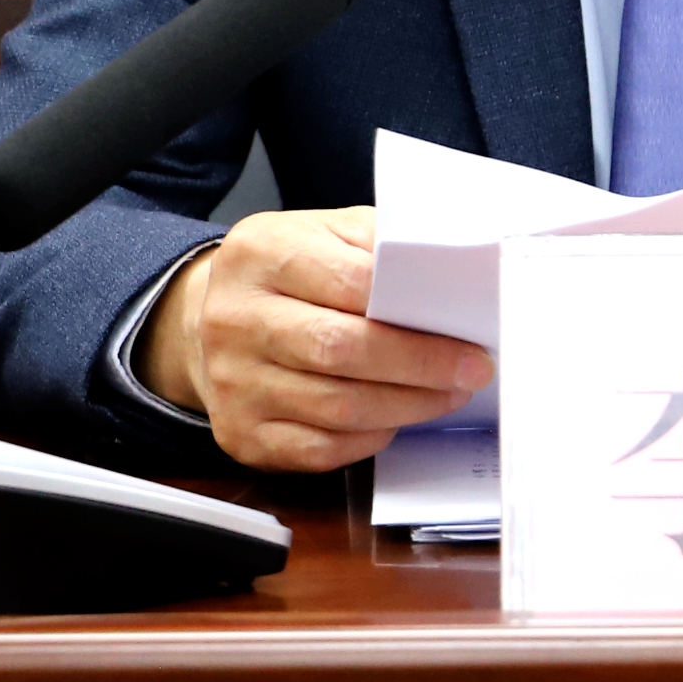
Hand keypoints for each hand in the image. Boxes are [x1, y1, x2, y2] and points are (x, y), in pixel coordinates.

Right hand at [138, 206, 492, 472]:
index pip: (349, 282)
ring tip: (447, 394)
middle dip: (419, 364)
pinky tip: (395, 419)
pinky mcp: (241, 434)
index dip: (414, 311)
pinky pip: (320, 448)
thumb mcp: (323, 232)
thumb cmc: (287, 273)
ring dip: (407, 406)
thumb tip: (449, 274)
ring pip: (337, 407)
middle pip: (340, 349)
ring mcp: (234, 382)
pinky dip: (369, 437)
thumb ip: (378, 245)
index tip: (465, 328)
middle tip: (471, 370)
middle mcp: (237, 318)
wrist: (212, 317)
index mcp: (262, 253)